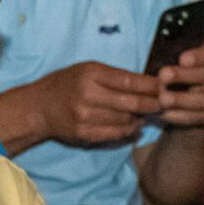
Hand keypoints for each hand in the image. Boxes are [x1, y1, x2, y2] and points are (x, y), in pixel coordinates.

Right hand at [22, 62, 164, 148]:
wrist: (39, 107)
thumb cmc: (67, 84)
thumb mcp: (87, 70)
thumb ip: (113, 76)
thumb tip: (146, 83)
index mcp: (91, 74)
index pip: (128, 80)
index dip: (149, 85)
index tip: (163, 85)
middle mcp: (88, 95)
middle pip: (130, 102)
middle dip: (151, 104)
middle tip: (164, 103)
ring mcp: (85, 117)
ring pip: (124, 120)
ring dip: (140, 118)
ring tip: (148, 114)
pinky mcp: (84, 133)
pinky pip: (114, 134)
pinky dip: (128, 131)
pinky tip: (135, 126)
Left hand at [156, 42, 203, 128]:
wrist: (190, 90)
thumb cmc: (182, 64)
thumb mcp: (182, 54)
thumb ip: (175, 53)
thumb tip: (160, 55)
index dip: (200, 56)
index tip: (182, 59)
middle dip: (186, 76)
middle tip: (163, 75)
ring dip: (182, 99)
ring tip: (162, 99)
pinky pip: (198, 117)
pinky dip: (178, 115)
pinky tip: (163, 112)